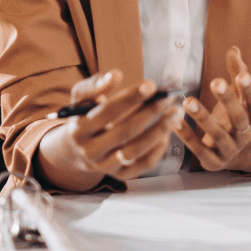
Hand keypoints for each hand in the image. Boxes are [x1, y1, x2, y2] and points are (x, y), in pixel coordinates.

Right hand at [37, 69, 184, 191]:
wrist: (76, 149)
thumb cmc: (84, 116)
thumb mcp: (81, 98)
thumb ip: (95, 85)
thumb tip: (115, 75)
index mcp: (79, 130)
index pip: (107, 112)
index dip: (130, 98)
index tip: (152, 85)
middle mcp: (90, 151)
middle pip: (125, 131)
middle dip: (150, 112)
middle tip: (169, 97)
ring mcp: (105, 166)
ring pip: (137, 150)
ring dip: (160, 130)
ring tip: (175, 113)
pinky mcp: (120, 175)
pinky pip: (144, 164)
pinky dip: (159, 148)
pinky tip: (168, 132)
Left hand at [177, 46, 250, 173]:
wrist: (232, 155)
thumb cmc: (233, 118)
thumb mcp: (238, 97)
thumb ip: (237, 74)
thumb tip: (234, 49)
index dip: (250, 91)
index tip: (241, 75)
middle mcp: (245, 135)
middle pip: (239, 119)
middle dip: (228, 100)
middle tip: (215, 81)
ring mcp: (230, 151)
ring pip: (219, 135)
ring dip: (203, 118)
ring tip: (188, 101)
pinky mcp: (213, 162)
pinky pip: (200, 150)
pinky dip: (187, 136)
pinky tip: (174, 122)